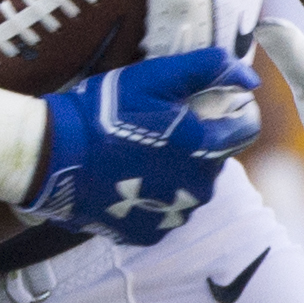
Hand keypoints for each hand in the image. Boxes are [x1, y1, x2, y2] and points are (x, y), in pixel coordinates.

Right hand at [28, 46, 260, 246]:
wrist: (54, 157)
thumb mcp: (157, 77)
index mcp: (206, 150)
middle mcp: (197, 189)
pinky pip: (163, 211)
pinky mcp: (146, 233)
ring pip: (189, 187)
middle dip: (196, 141)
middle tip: (158, 125)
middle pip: (214, 159)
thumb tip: (249, 78)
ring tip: (139, 154)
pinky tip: (128, 178)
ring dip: (174, 170)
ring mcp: (171, 215)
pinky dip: (152, 195)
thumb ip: (210, 69)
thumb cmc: (104, 114)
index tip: (208, 101)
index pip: (245, 127)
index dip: (230, 109)